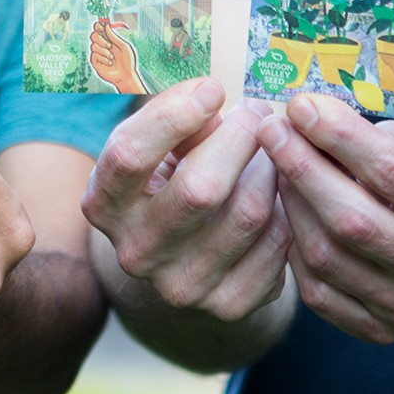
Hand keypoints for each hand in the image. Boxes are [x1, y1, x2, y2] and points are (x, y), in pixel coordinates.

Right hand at [82, 78, 291, 322]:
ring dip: (271, 168)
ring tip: (273, 149)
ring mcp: (181, 285)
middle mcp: (136, 251)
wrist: (179, 256)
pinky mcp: (228, 305)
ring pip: (248, 212)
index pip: (129, 156)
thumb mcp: (155, 147)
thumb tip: (211, 99)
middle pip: (200, 187)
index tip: (212, 88)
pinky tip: (282, 191)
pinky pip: (278, 244)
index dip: (174, 115)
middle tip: (258, 112)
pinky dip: (289, 208)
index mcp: (104, 204)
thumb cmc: (167, 179)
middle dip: (240, 137)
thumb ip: (176, 119)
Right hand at [89, 21, 147, 94]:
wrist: (126, 75)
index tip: (101, 27)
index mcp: (109, 39)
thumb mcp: (124, 46)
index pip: (99, 29)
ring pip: (93, 46)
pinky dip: (103, 58)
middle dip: (100, 39)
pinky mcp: (95, 62)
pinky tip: (109, 63)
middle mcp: (103, 45)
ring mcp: (98, 53)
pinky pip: (94, 55)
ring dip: (104, 51)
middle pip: (93, 35)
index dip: (98, 26)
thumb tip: (107, 26)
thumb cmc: (128, 61)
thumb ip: (114, 37)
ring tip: (112, 57)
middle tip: (109, 45)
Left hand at [257, 94, 393, 343]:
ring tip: (275, 168)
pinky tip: (287, 215)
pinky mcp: (384, 330)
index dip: (336, 135)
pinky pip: (318, 292)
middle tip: (270, 131)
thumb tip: (297, 115)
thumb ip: (364, 134)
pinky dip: (293, 250)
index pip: (388, 172)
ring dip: (290, 206)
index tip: (297, 106)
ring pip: (326, 257)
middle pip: (351, 220)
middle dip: (301, 168)